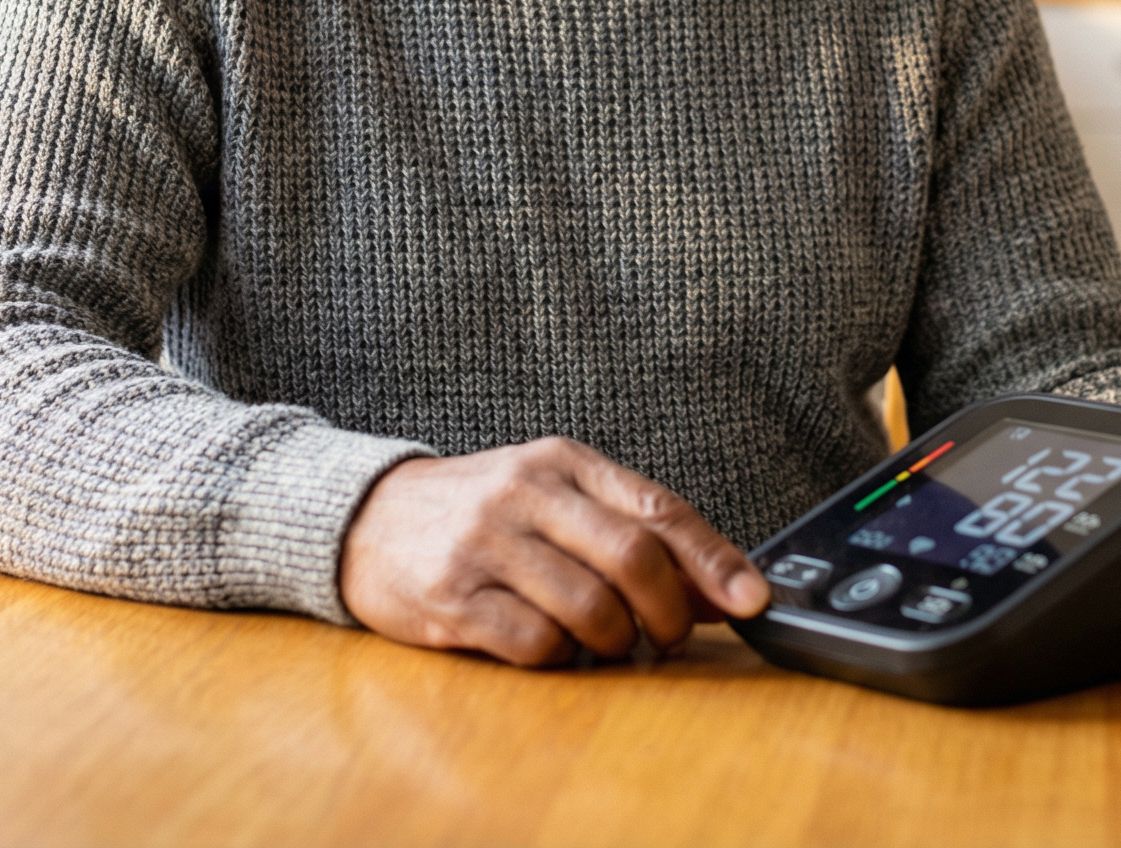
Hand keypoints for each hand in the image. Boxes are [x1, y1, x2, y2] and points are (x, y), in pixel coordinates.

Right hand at [340, 437, 770, 666]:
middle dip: (669, 611)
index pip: (658, 508)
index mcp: (564, 462)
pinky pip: (533, 642)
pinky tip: (552, 647)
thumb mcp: (554, 496)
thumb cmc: (482, 511)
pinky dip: (560, 657)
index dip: (715, 559)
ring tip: (609, 643)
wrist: (367, 517)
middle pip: (632, 557)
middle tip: (671, 636)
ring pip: (589, 607)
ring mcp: (485, 544)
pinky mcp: (451, 597)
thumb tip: (718, 588)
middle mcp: (526, 493)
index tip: (752, 600)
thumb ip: (629, 531)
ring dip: (615, 641)